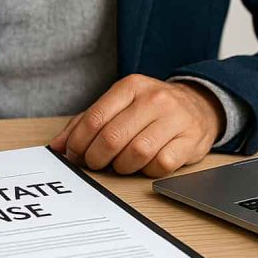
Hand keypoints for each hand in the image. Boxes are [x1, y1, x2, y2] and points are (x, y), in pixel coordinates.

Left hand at [49, 74, 224, 177]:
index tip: (74, 154)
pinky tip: (145, 164)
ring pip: (137, 153)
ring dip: (122, 166)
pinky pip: (161, 165)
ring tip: (120, 164)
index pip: (95, 118)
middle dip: (97, 158)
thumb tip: (58, 145)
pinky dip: (147, 171)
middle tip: (95, 164)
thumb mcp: (119, 104)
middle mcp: (153, 99)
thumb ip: (86, 122)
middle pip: (113, 137)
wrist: (199, 105)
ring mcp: (175, 118)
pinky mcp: (190, 140)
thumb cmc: (151, 109)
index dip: (79, 142)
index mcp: (130, 86)